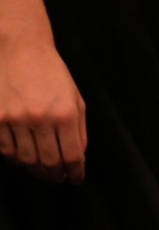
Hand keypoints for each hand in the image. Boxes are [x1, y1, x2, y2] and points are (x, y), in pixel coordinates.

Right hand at [0, 33, 86, 183]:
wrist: (21, 50)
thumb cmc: (51, 73)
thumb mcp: (74, 97)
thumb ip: (79, 128)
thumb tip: (78, 157)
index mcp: (65, 113)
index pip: (72, 155)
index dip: (74, 172)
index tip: (75, 179)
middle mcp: (40, 119)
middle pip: (47, 162)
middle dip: (55, 174)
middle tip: (58, 177)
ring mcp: (14, 119)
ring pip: (24, 159)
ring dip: (35, 168)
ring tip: (42, 168)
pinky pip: (5, 149)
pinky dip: (14, 156)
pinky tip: (22, 154)